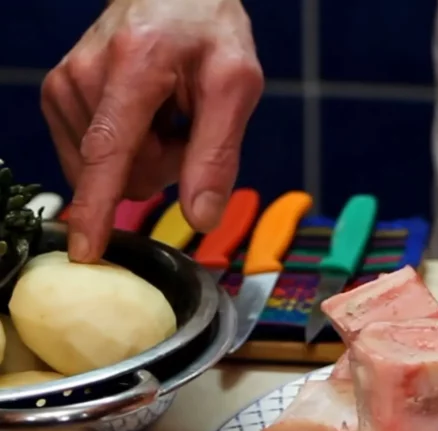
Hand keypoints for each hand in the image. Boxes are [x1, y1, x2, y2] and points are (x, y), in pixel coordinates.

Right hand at [41, 0, 263, 261]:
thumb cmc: (210, 32)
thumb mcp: (236, 86)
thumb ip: (217, 155)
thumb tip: (202, 217)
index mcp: (133, 68)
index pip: (109, 153)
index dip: (99, 207)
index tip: (85, 250)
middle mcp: (86, 74)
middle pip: (123, 171)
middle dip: (164, 163)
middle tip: (188, 121)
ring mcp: (66, 83)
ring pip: (111, 167)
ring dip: (147, 151)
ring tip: (166, 109)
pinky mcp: (59, 93)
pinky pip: (97, 154)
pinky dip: (129, 144)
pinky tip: (145, 112)